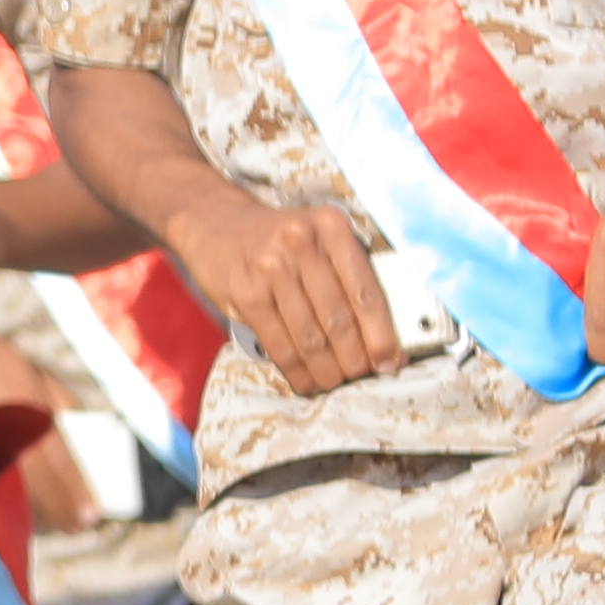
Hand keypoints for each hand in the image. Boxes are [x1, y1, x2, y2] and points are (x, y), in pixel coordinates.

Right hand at [150, 175, 395, 395]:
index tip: (390, 361)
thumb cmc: (278, 237)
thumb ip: (348, 272)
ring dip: (327, 370)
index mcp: (332, 226)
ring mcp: (270, 267)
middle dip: (355, 358)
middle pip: (339, 318)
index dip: (381, 334)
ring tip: (335, 382)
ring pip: (311, 336)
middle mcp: (302, 242)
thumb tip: (381, 332)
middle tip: (361, 377)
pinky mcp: (246, 293)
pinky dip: (297, 370)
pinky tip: (307, 381)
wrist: (214, 221)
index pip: (366, 290)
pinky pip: (279, 343)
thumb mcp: (317, 236)